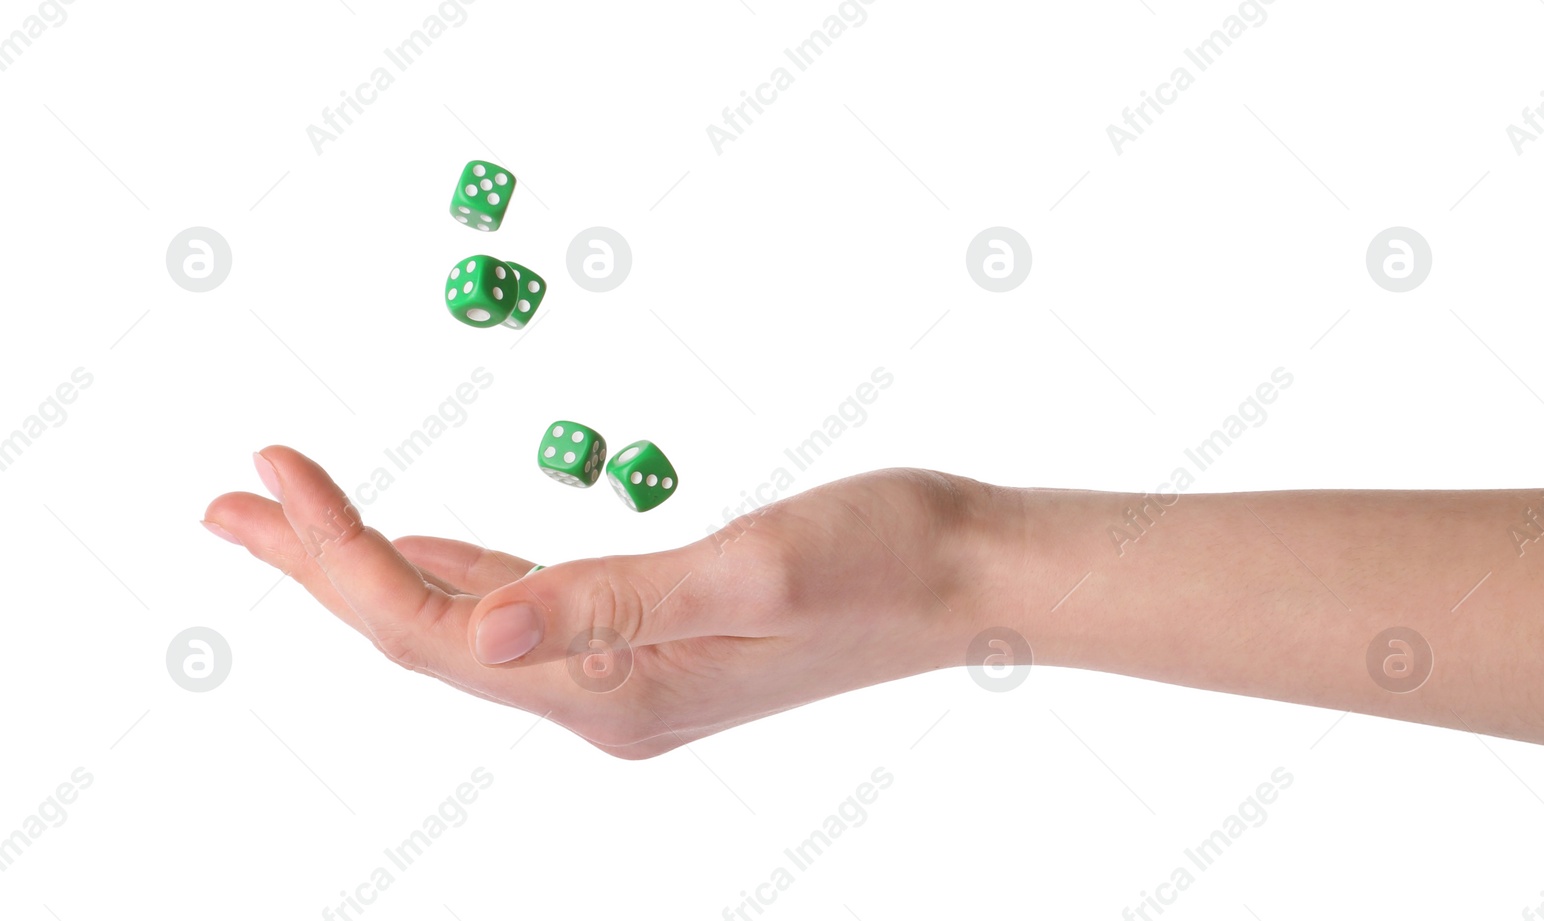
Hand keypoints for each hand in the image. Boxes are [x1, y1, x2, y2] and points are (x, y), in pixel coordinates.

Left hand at [203, 447, 995, 758]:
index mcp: (615, 688)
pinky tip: (421, 548)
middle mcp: (607, 698)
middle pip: (426, 636)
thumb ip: (607, 602)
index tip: (267, 475)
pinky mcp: (654, 638)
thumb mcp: (748, 568)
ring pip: (466, 622)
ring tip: (292, 518)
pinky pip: (524, 610)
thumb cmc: (878, 559)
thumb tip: (476, 629)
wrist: (964, 574)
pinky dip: (457, 571)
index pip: (435, 631)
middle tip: (226, 505)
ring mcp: (630, 673)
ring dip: (376, 567)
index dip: (336, 559)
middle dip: (321, 567)